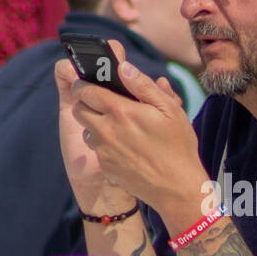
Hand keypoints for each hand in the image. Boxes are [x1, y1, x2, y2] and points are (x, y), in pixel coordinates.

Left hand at [65, 40, 208, 232]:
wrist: (176, 188)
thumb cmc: (178, 146)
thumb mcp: (169, 109)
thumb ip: (143, 86)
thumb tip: (123, 67)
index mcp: (120, 111)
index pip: (85, 90)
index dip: (83, 84)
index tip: (88, 83)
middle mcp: (106, 131)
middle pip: (79, 110)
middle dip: (86, 103)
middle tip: (103, 104)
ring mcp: (104, 151)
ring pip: (86, 130)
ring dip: (95, 126)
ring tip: (118, 127)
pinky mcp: (105, 167)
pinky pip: (97, 150)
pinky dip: (105, 145)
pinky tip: (125, 148)